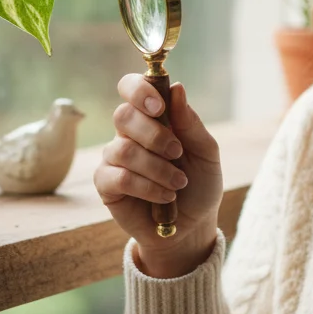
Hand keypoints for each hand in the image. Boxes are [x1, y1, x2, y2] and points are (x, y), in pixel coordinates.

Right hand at [95, 74, 222, 277]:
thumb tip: (177, 88)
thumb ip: (191, 124)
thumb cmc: (199, 185)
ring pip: (123, 149)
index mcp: (152, 117)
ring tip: (178, 183)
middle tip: (177, 152)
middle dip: (154, 135)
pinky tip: (165, 198)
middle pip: (123, 115)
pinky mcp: (106, 184)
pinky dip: (147, 187)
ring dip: (157, 168)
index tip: (159, 107)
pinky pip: (119, 177)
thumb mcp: (206, 154)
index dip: (139, 91)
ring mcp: (114, 158)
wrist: (191, 226)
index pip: (131, 87)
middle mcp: (129, 133)